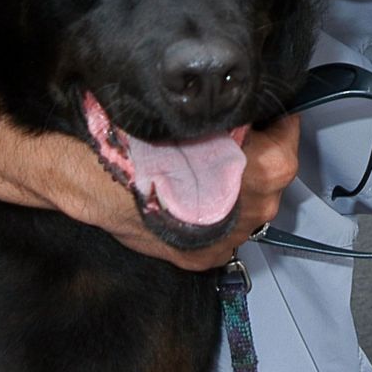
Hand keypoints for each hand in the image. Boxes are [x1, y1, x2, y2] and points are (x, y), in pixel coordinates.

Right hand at [64, 115, 302, 270]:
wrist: (87, 182)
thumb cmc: (132, 148)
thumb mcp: (184, 120)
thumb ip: (226, 122)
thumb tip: (250, 113)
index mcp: (240, 176)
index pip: (284, 156)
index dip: (283, 133)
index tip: (278, 118)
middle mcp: (236, 215)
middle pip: (273, 186)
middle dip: (267, 159)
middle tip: (251, 136)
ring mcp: (219, 241)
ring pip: (254, 213)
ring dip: (248, 189)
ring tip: (226, 164)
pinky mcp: (200, 258)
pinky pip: (229, 235)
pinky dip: (226, 216)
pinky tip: (207, 196)